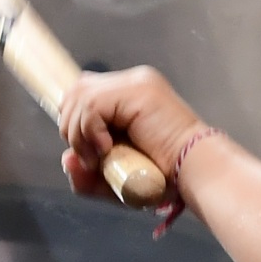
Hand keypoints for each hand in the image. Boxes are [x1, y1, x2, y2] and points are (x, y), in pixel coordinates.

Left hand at [58, 66, 207, 197]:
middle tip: (91, 159)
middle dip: (71, 128)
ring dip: (79, 134)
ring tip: (99, 158)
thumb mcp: (114, 178)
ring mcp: (135, 83)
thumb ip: (87, 172)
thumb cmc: (162, 179)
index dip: (74, 122)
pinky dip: (90, 130)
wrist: (194, 175)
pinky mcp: (137, 90)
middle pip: (76, 90)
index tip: (87, 153)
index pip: (83, 93)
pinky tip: (107, 149)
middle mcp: (132, 82)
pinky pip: (92, 104)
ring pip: (80, 96)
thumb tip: (66, 159)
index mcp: (128, 94)